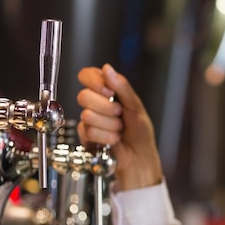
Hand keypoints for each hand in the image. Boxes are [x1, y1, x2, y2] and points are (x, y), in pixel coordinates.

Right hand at [76, 63, 162, 189]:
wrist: (139, 156)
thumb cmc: (140, 131)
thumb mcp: (135, 106)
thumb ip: (122, 87)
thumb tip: (107, 68)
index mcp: (107, 90)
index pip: (86, 75)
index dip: (94, 82)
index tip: (108, 92)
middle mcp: (95, 102)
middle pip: (83, 96)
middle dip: (106, 108)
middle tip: (119, 114)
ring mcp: (89, 119)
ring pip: (87, 115)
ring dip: (109, 124)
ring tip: (119, 128)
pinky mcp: (86, 135)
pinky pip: (89, 131)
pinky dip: (106, 136)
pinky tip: (113, 138)